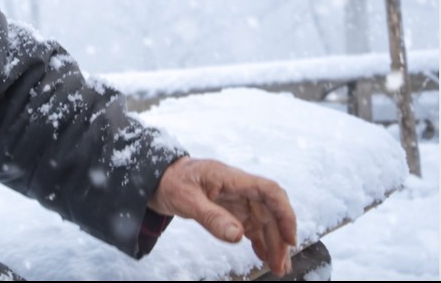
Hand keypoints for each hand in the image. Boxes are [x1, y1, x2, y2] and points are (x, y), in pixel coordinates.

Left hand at [149, 157, 297, 275]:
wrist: (156, 178)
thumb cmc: (170, 182)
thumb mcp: (185, 199)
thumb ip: (211, 217)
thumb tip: (237, 236)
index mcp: (230, 178)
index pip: (269, 191)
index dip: (284, 213)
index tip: (289, 238)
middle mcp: (239, 188)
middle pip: (269, 211)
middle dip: (279, 238)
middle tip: (281, 265)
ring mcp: (236, 199)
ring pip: (264, 221)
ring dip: (273, 243)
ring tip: (278, 267)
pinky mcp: (231, 210)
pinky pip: (252, 226)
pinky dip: (260, 241)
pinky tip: (265, 257)